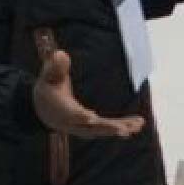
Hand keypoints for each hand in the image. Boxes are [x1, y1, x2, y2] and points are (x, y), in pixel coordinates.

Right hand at [29, 43, 146, 142]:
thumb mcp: (48, 75)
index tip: (90, 117)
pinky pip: (108, 130)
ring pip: (103, 130)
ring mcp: (83, 128)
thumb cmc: (48, 88)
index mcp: (61, 109)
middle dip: (107, 127)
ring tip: (139, 124)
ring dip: (121, 128)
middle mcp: (73, 123)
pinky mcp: (92, 129)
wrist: (44, 109)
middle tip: (123, 130)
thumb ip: (55, 66)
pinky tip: (137, 125)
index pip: (70, 113)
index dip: (79, 115)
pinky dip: (122, 128)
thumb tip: (61, 54)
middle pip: (91, 127)